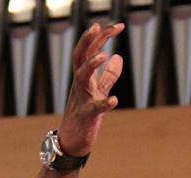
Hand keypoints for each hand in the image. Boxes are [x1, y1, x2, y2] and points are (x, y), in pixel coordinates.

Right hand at [57, 22, 124, 156]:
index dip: (102, 38)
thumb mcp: (99, 91)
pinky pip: (94, 109)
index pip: (90, 51)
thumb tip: (118, 56)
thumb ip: (109, 75)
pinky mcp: (87, 117)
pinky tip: (114, 101)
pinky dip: (104, 104)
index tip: (117, 25)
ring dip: (91, 65)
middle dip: (89, 41)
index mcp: (84, 78)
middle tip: (99, 27)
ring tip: (103, 55)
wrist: (72, 140)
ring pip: (81, 77)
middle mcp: (80, 85)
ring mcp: (82, 100)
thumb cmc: (85, 115)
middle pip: (81, 57)